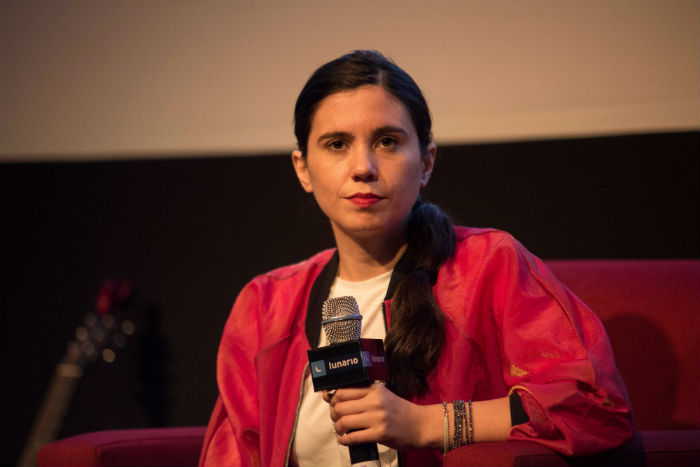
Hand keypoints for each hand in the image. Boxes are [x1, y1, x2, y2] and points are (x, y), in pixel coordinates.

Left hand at [322, 383, 439, 449]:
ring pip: (344, 421)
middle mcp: (375, 401)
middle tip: (337, 419)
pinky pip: (354, 437)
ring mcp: (378, 418)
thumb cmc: (398, 410)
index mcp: (374, 389)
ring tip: (341, 430)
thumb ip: (360, 395)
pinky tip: (344, 440)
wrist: (420, 425)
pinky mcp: (380, 433)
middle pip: (340, 406)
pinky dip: (344, 440)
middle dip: (334, 415)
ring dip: (338, 428)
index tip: (333, 404)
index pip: (343, 390)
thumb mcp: (381, 395)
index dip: (333, 399)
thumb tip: (330, 396)